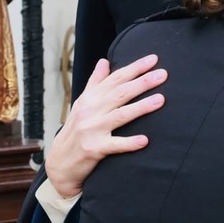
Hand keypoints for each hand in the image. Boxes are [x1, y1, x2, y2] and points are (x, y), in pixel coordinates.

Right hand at [45, 54, 166, 197]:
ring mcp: (92, 130)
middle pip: (120, 93)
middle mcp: (90, 111)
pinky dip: (129, 143)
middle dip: (142, 82)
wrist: (59, 163)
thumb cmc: (75, 130)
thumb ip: (95, 83)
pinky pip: (114, 145)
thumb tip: (104, 61)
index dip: (135, 68)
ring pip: (120, 115)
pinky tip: (145, 140)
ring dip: (141, 107)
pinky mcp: (94, 149)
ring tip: (161, 99)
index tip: (153, 59)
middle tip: (163, 74)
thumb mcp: (82, 104)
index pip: (115, 78)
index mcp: (90, 98)